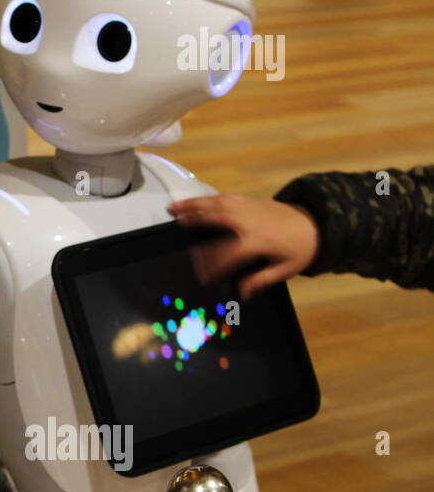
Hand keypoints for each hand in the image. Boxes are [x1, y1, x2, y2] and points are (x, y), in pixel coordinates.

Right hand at [166, 194, 320, 299]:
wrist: (316, 223)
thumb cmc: (300, 249)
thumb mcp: (285, 269)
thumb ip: (262, 280)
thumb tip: (242, 294)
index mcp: (257, 241)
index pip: (227, 253)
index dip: (212, 265)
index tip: (202, 276)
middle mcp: (248, 222)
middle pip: (216, 219)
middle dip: (195, 221)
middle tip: (176, 225)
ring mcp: (247, 208)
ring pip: (216, 204)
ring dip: (194, 205)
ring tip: (174, 207)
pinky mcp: (248, 201)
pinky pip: (224, 197)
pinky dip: (207, 198)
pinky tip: (194, 202)